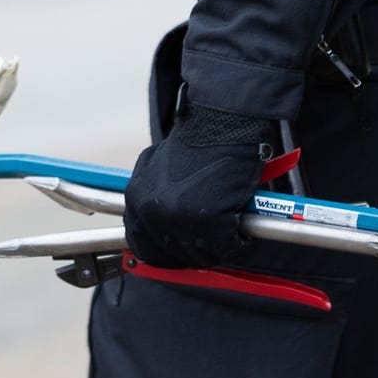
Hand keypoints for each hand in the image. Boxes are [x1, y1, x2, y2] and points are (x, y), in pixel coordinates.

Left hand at [123, 103, 278, 268]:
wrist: (221, 124)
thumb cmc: (198, 142)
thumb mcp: (159, 168)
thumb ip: (155, 198)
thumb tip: (159, 228)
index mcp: (137, 199)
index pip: (141, 245)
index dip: (163, 253)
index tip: (178, 252)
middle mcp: (154, 212)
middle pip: (173, 254)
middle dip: (194, 251)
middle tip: (211, 241)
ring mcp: (180, 219)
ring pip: (200, 253)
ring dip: (218, 246)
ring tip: (229, 230)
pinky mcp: (210, 220)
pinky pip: (225, 245)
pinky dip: (237, 240)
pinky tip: (240, 226)